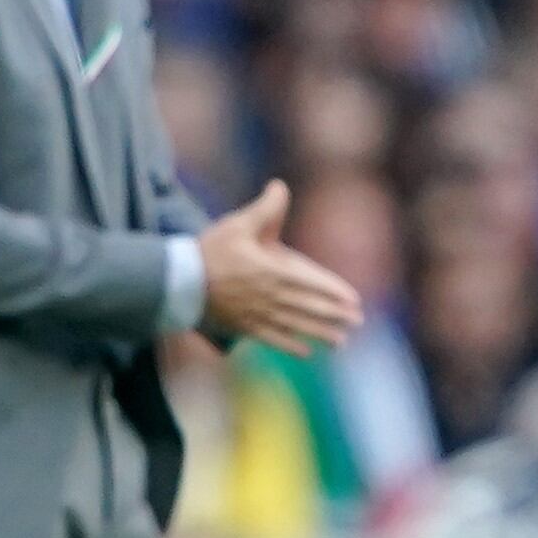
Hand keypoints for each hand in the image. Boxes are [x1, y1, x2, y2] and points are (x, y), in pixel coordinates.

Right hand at [197, 180, 364, 357]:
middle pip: (310, 308)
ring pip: (296, 326)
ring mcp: (258, 314)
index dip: (334, 292)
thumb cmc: (210, 251)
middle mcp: (271, 296)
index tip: (354, 300)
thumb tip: (280, 186)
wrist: (180, 281)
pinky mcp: (244, 327)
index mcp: (273, 270)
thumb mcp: (238, 224)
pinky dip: (290, 346)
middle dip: (336, 316)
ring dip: (320, 334)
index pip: (312, 282)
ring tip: (340, 342)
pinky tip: (305, 352)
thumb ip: (264, 208)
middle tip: (357, 322)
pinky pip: (273, 339)